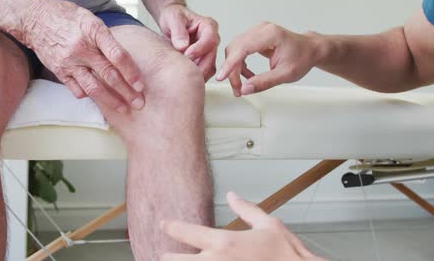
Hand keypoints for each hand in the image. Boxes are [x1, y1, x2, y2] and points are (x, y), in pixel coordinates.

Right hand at [23, 0, 143, 112]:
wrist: (34, 18)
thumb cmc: (67, 16)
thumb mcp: (89, 18)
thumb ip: (106, 37)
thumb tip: (125, 57)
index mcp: (93, 31)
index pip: (117, 55)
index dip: (131, 72)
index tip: (141, 85)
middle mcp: (81, 48)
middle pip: (108, 75)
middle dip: (127, 92)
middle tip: (139, 103)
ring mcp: (69, 62)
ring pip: (93, 87)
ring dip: (111, 101)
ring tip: (124, 109)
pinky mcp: (59, 72)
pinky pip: (77, 90)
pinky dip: (90, 96)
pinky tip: (101, 100)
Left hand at [158, 4, 219, 80]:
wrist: (171, 23)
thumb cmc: (174, 17)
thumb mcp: (173, 18)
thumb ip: (178, 30)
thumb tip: (183, 46)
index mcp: (208, 26)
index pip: (210, 39)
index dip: (199, 49)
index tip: (187, 54)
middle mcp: (213, 39)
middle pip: (211, 56)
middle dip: (198, 65)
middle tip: (184, 71)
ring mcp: (210, 51)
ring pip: (209, 67)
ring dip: (197, 73)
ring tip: (182, 77)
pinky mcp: (204, 60)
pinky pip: (204, 72)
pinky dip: (195, 77)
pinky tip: (184, 78)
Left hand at [160, 192, 323, 260]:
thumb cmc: (288, 256)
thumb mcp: (270, 226)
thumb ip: (247, 210)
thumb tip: (233, 196)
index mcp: (224, 242)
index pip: (186, 232)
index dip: (170, 227)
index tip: (163, 225)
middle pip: (174, 260)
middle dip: (167, 257)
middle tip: (162, 255)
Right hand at [216, 22, 320, 95]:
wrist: (310, 49)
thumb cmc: (302, 58)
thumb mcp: (285, 74)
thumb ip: (264, 82)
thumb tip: (245, 89)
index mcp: (270, 34)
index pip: (243, 48)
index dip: (230, 64)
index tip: (222, 77)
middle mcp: (261, 29)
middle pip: (235, 49)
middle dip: (232, 70)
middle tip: (237, 89)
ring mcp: (257, 31)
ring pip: (234, 49)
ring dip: (234, 68)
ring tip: (241, 84)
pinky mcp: (254, 36)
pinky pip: (239, 49)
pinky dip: (239, 63)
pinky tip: (247, 74)